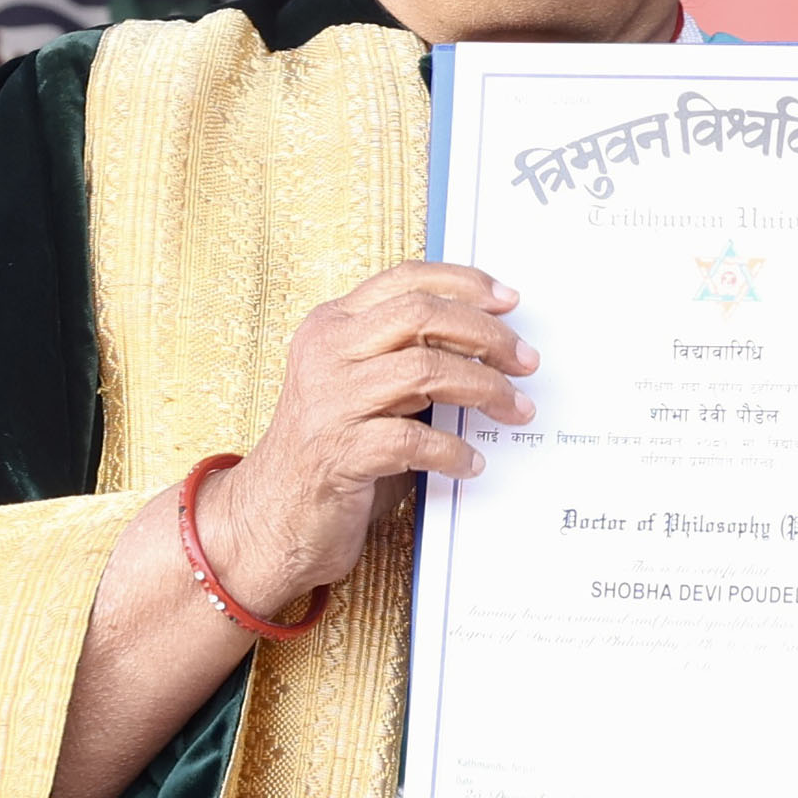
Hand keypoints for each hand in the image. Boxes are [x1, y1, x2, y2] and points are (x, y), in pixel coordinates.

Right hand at [197, 261, 537, 614]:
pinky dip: (454, 450)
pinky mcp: (339, 452)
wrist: (272, 516)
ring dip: (485, 389)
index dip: (465, 283)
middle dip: (486, 334)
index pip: (406, 280)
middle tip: (525, 360)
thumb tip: (489, 346)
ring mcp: (330, 401)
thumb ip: (407, 356)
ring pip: (426, 370)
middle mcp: (326, 352)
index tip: (509, 301)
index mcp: (332, 325)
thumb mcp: (364, 388)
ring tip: (515, 410)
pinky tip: (470, 462)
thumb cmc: (330, 450)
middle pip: (421, 314)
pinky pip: (415, 439)